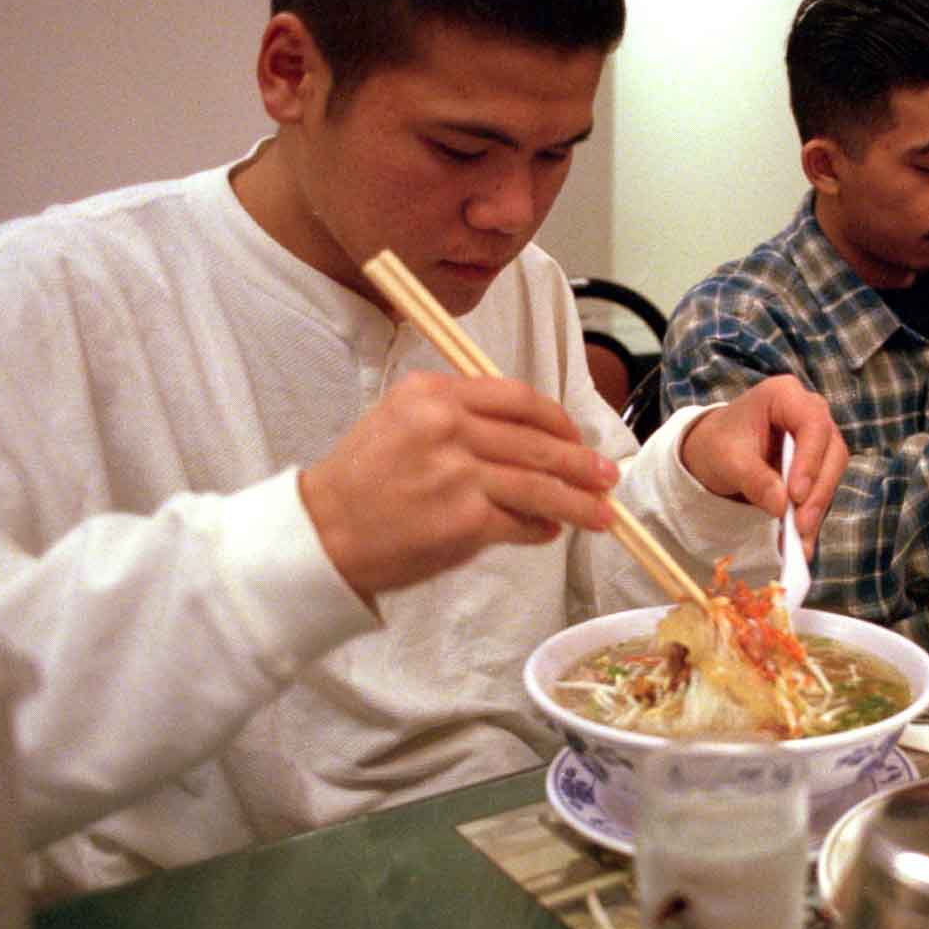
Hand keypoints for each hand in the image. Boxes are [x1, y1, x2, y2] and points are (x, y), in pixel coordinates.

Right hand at [300, 371, 618, 600]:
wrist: (322, 534)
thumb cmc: (363, 481)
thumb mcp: (400, 420)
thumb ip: (462, 417)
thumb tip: (532, 439)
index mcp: (432, 393)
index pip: (517, 397)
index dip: (556, 419)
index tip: (574, 435)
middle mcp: (447, 426)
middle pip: (537, 441)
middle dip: (580, 461)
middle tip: (606, 475)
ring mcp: (458, 474)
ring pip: (539, 484)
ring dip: (579, 502)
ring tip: (603, 514)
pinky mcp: (465, 520)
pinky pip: (521, 522)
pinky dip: (542, 529)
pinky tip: (551, 532)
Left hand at [681, 374, 848, 553]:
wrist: (714, 451)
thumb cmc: (718, 444)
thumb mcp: (727, 460)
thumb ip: (754, 479)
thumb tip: (781, 506)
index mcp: (785, 395)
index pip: (812, 424)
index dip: (810, 460)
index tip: (796, 495)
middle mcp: (808, 412)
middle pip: (831, 450)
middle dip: (818, 490)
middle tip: (801, 524)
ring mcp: (816, 438)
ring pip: (832, 471)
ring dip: (818, 506)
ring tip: (799, 538)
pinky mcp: (817, 463)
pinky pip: (823, 488)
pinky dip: (813, 514)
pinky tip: (802, 540)